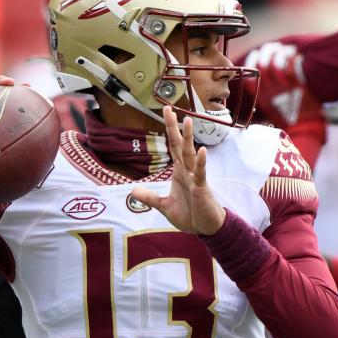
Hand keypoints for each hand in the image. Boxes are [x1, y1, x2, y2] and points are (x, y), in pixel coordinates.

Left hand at [130, 106, 226, 234]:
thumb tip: (132, 191)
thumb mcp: (164, 206)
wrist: (206, 229)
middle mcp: (187, 170)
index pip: (173, 147)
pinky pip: (200, 172)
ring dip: (189, 137)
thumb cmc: (190, 215)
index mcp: (179, 172)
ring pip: (190, 154)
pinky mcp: (201, 187)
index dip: (170, 130)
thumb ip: (149, 198)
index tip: (167, 112)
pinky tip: (201, 150)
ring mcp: (195, 177)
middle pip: (180, 144)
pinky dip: (201, 162)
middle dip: (174, 127)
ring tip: (187, 120)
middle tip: (169, 108)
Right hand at [240, 41, 321, 130]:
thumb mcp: (274, 109)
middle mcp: (271, 92)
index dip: (251, 62)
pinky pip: (292, 65)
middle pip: (262, 65)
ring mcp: (284, 88)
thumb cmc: (292, 120)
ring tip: (287, 50)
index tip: (257, 53)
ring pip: (276, 62)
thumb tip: (266, 77)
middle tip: (274, 47)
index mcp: (264, 98)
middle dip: (266, 52)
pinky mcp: (299, 84)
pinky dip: (293, 57)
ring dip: (280, 52)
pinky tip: (297, 56)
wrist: (307, 129)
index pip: (250, 77)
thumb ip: (269, 94)